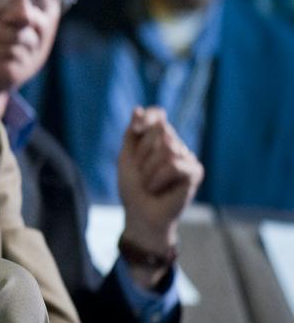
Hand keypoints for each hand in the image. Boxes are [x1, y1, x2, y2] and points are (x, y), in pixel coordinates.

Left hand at [116, 107, 202, 284]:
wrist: (140, 213)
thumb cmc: (133, 187)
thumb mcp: (126, 158)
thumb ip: (132, 134)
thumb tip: (138, 109)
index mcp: (157, 139)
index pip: (157, 116)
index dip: (148, 118)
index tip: (136, 128)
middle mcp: (174, 144)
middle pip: (160, 130)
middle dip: (142, 152)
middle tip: (141, 172)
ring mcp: (186, 156)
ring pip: (166, 148)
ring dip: (148, 169)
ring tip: (149, 183)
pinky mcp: (195, 171)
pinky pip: (174, 164)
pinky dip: (159, 178)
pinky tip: (157, 188)